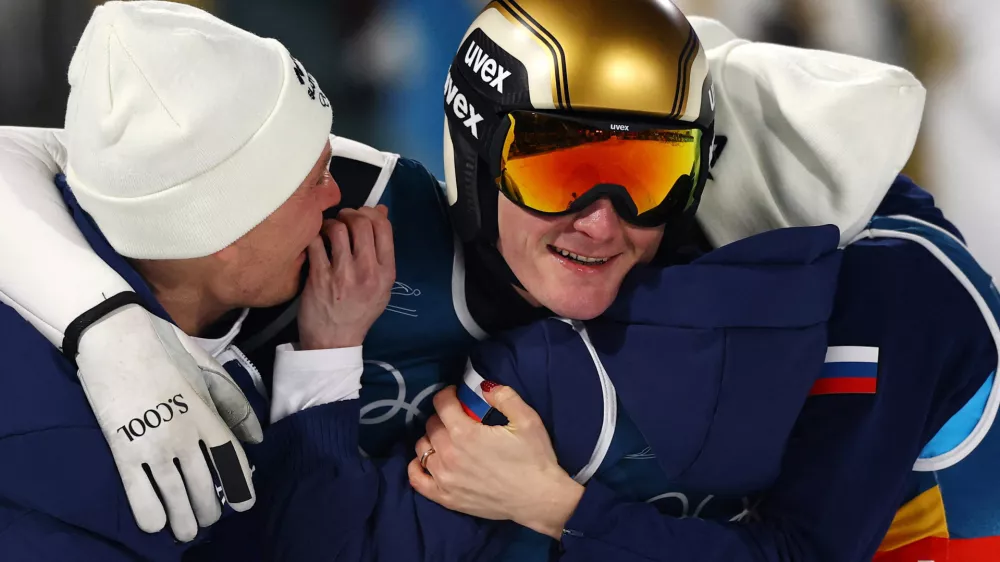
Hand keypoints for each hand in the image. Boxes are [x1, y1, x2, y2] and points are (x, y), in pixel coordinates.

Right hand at [76, 305, 258, 541]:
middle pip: (204, 485)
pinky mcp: (122, 448)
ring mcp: (152, 444)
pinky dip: (149, 515)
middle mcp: (184, 434)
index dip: (240, 487)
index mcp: (206, 413)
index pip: (231, 460)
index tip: (244, 505)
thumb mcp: (208, 368)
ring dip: (183, 521)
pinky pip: (138, 494)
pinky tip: (155, 523)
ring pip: (175, 496)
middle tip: (209, 517)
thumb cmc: (164, 347)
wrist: (113, 336)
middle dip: (209, 509)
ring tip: (187, 530)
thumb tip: (256, 437)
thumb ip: (234, 403)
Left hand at [298, 205, 394, 349]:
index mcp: (386, 272)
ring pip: (338, 228)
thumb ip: (382, 251)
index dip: (371, 213)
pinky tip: (315, 242)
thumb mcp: (381, 285)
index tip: (362, 216)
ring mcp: (342, 274)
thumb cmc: (360, 311)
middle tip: (342, 220)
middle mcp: (367, 271)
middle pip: (362, 222)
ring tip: (328, 231)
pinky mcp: (319, 277)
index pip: (384, 227)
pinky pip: (316, 243)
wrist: (335, 341)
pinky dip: (314, 236)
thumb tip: (381, 212)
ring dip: (331, 223)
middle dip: (350, 214)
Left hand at [408, 384, 583, 538]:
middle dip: (442, 416)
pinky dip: (417, 467)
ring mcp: (444, 478)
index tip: (455, 394)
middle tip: (457, 418)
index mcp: (466, 433)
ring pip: (422, 449)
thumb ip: (504, 396)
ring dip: (432, 439)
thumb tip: (484, 386)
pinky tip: (427, 460)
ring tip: (446, 439)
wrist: (539, 499)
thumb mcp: (527, 420)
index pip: (442, 404)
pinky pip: (417, 479)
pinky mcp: (446, 498)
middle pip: (431, 425)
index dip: (447, 394)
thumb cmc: (534, 458)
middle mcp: (449, 455)